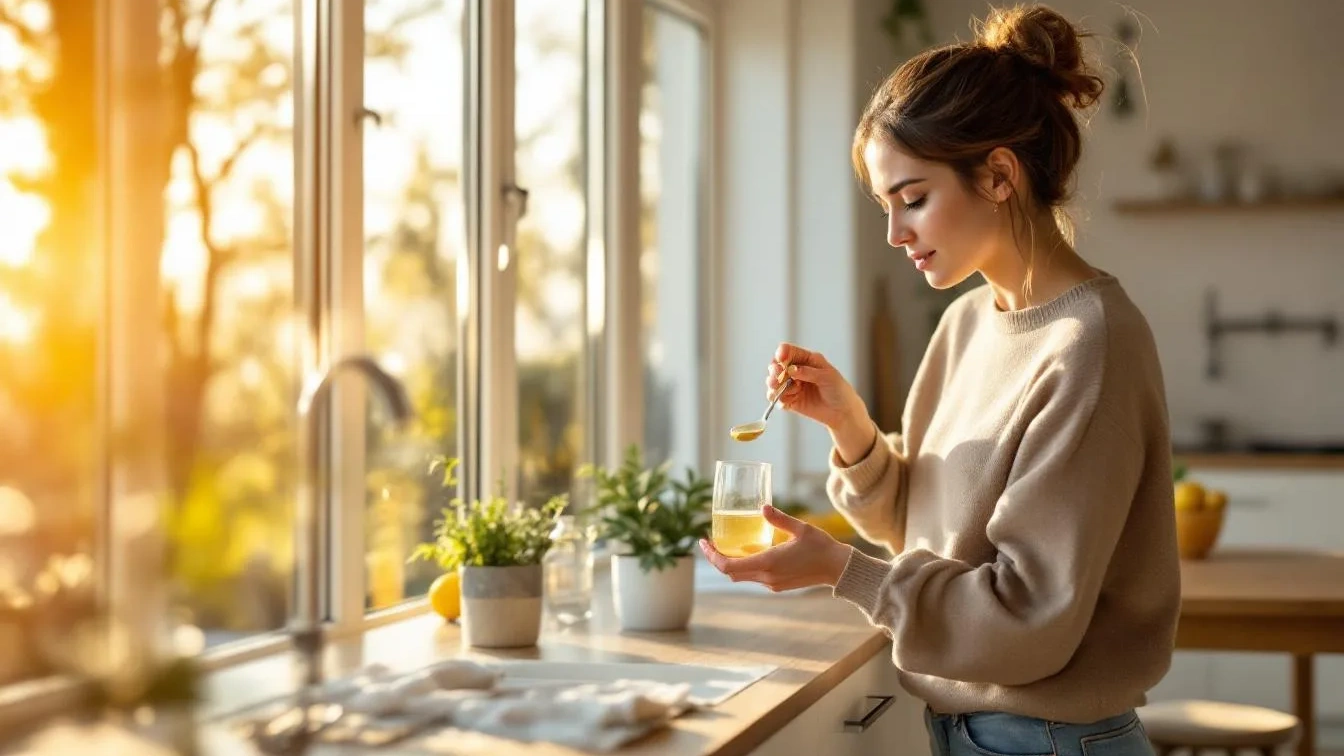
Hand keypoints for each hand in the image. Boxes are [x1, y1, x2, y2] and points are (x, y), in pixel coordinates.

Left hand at [699, 505, 853, 591]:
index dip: (712, 556)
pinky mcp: (777, 585)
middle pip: (731, 573)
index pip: (728, 566)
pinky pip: (753, 577)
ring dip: (730, 563)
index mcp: (768, 563)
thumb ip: (779, 518)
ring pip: (741, 576)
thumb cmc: (821, 547)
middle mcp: (766, 577)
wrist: (838, 569)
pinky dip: (744, 566)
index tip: (704, 542)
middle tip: (709, 543)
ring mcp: (772, 584)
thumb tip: (763, 507)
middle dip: (717, 559)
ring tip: (724, 545)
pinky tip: (746, 552)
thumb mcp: (800, 528)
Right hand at [767, 342, 874, 463]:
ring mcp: (792, 385)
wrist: (843, 412)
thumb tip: (791, 369)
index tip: (781, 359)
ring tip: (778, 387)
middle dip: (774, 370)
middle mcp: (796, 371)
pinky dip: (777, 398)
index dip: (782, 353)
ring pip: (774, 381)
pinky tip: (785, 401)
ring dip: (773, 384)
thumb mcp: (827, 376)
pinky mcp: (790, 400)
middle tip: (777, 376)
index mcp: (806, 360)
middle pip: (777, 366)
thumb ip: (808, 372)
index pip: (788, 351)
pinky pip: (777, 397)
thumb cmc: (839, 390)